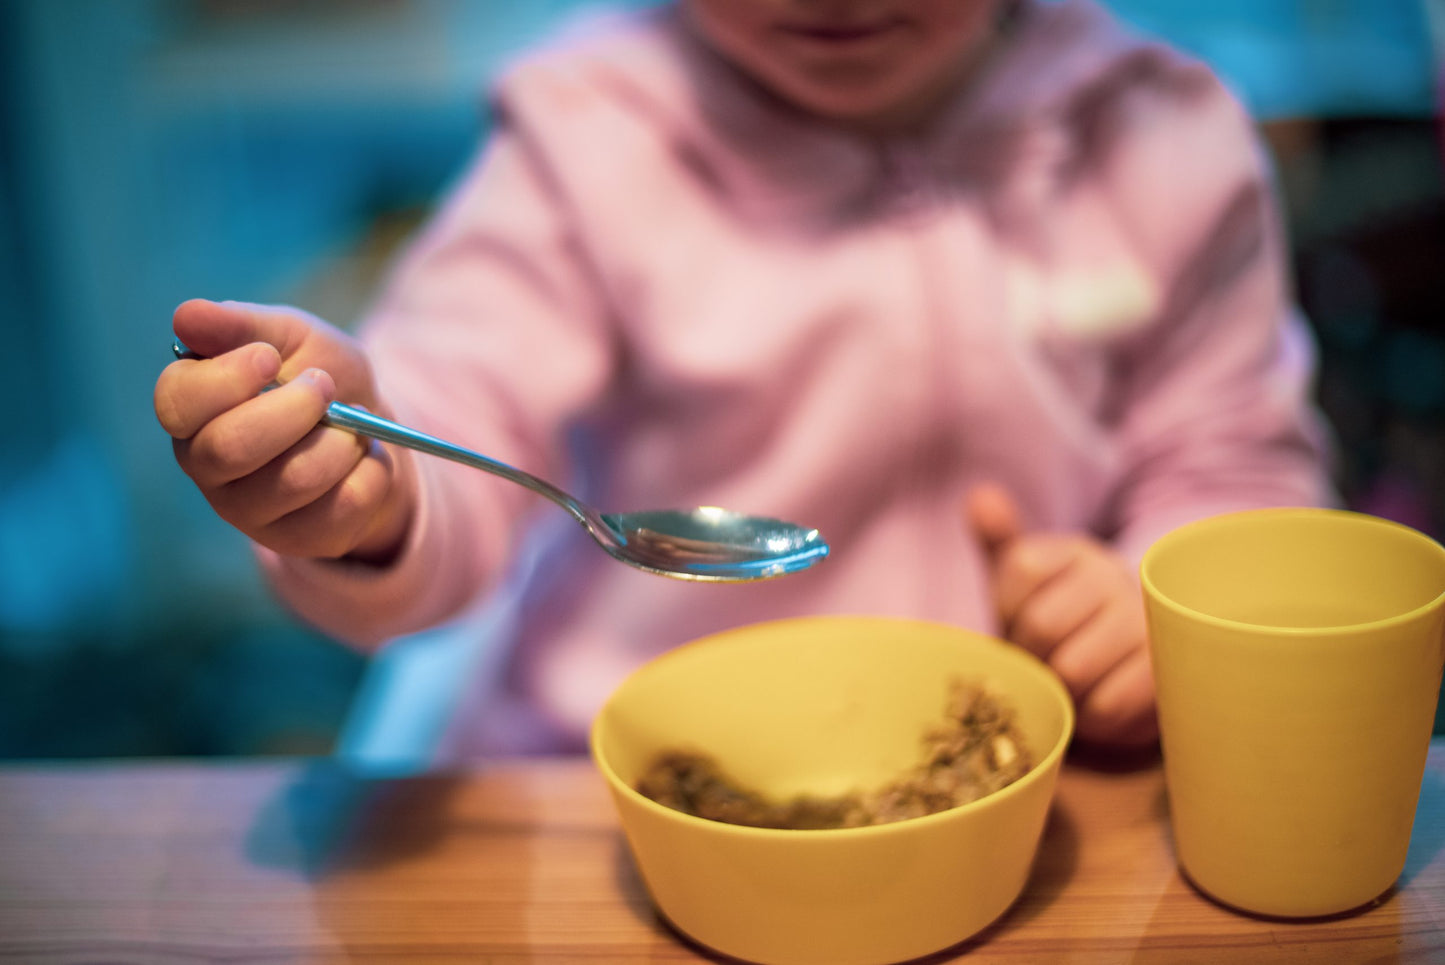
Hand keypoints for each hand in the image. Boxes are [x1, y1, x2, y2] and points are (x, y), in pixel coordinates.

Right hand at [153, 299, 414, 563]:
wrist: (371, 427)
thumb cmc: (318, 376)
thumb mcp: (289, 336)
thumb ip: (242, 326)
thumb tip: (187, 316)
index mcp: (192, 410)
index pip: (177, 402)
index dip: (228, 378)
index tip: (271, 357)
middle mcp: (207, 466)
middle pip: (229, 449)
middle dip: (294, 410)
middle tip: (325, 386)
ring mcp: (249, 511)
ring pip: (293, 481)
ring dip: (341, 441)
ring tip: (353, 424)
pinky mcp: (297, 540)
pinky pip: (342, 508)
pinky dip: (370, 471)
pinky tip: (365, 458)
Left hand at [965, 482, 1157, 746]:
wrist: (1126, 671)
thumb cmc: (1059, 624)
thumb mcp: (1021, 582)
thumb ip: (1000, 541)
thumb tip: (981, 497)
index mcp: (1075, 551)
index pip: (1022, 568)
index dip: (1008, 610)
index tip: (1018, 624)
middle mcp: (1115, 577)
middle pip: (1041, 624)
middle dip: (1029, 657)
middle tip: (1040, 665)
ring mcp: (1145, 623)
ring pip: (1073, 669)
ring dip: (1058, 692)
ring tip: (1067, 687)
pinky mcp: (1165, 674)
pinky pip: (1107, 706)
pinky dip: (1090, 718)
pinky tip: (1094, 705)